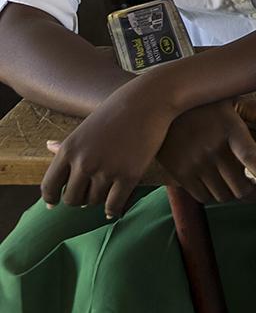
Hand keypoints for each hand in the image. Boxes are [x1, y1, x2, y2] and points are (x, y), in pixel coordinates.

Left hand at [41, 81, 177, 217]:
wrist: (150, 102)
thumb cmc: (118, 111)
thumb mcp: (87, 126)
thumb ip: (69, 143)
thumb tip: (48, 146)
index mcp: (69, 149)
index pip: (49, 185)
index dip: (51, 198)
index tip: (54, 204)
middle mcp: (84, 162)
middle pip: (72, 198)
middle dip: (79, 200)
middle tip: (87, 197)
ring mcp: (107, 170)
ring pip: (94, 201)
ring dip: (99, 200)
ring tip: (105, 194)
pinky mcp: (129, 175)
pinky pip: (114, 205)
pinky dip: (112, 210)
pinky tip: (114, 210)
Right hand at [154, 98, 255, 204]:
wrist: (158, 107)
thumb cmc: (202, 104)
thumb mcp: (231, 99)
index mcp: (229, 129)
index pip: (249, 155)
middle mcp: (212, 149)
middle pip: (239, 186)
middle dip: (252, 192)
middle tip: (255, 186)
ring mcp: (194, 163)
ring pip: (223, 196)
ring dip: (234, 195)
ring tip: (236, 184)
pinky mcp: (180, 173)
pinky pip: (203, 197)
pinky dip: (215, 197)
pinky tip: (217, 184)